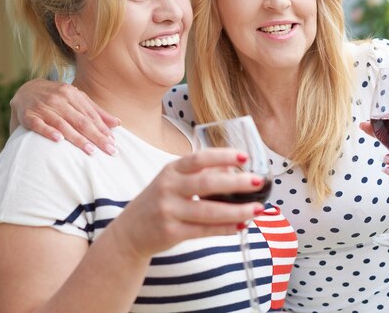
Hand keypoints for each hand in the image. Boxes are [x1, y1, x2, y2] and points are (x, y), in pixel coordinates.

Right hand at [10, 78, 119, 154]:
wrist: (25, 90)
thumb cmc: (57, 98)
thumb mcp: (76, 99)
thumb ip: (96, 112)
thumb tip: (117, 123)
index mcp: (73, 94)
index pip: (91, 116)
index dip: (103, 130)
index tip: (114, 143)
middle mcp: (59, 99)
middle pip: (81, 121)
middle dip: (96, 137)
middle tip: (109, 150)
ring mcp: (43, 107)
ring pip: (63, 124)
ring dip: (77, 138)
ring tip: (90, 150)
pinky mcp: (28, 116)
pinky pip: (39, 125)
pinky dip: (48, 132)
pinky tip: (58, 140)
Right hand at [115, 148, 265, 256]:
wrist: (130, 231)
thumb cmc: (159, 201)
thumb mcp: (173, 181)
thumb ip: (200, 174)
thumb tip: (232, 168)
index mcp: (171, 170)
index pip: (199, 158)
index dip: (222, 156)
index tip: (244, 157)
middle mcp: (168, 188)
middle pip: (206, 183)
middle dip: (236, 183)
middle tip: (258, 182)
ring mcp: (168, 211)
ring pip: (209, 211)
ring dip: (236, 210)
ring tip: (257, 209)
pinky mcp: (171, 232)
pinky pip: (204, 231)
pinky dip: (225, 228)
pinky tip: (241, 225)